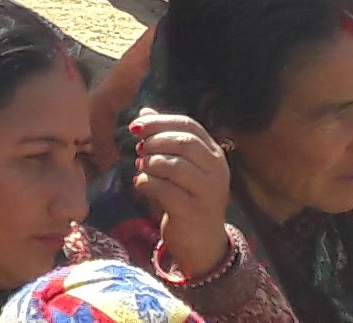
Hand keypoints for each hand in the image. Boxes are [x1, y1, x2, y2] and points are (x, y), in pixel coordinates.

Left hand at [123, 109, 229, 280]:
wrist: (202, 241)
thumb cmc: (187, 196)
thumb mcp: (181, 166)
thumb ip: (166, 138)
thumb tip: (145, 112)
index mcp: (215, 154)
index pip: (189, 125)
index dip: (160, 121)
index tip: (135, 125)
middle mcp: (217, 171)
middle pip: (184, 143)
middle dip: (155, 141)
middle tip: (138, 149)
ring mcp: (208, 192)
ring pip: (174, 165)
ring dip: (150, 162)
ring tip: (141, 167)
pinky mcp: (193, 212)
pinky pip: (165, 190)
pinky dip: (147, 183)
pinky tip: (141, 184)